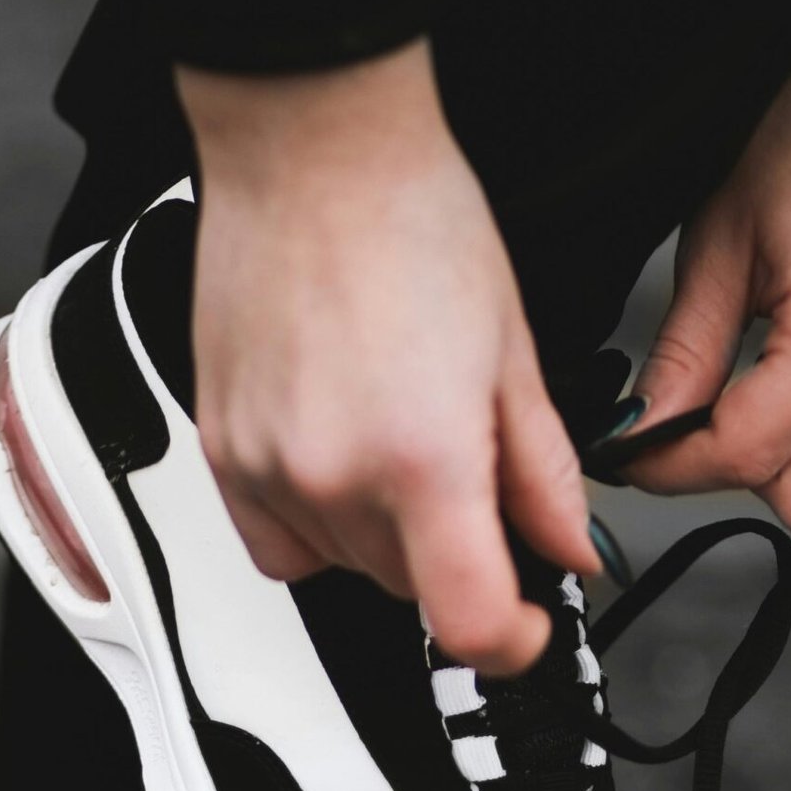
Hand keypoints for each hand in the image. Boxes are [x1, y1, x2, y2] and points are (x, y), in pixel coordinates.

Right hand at [179, 42, 597, 673]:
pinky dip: (320, 524)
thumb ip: (544, 474)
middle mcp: (333, 477)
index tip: (532, 623)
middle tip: (481, 481)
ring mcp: (265, 467)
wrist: (311, 147)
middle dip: (460, 558)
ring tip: (408, 438)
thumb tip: (569, 548)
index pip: (470, 623)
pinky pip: (277, 541)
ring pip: (346, 569)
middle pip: (412, 592)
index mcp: (422, 458)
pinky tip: (346, 458)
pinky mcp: (221, 449)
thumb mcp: (515, 353)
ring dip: (390, 539)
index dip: (516, 643)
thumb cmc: (410, 219)